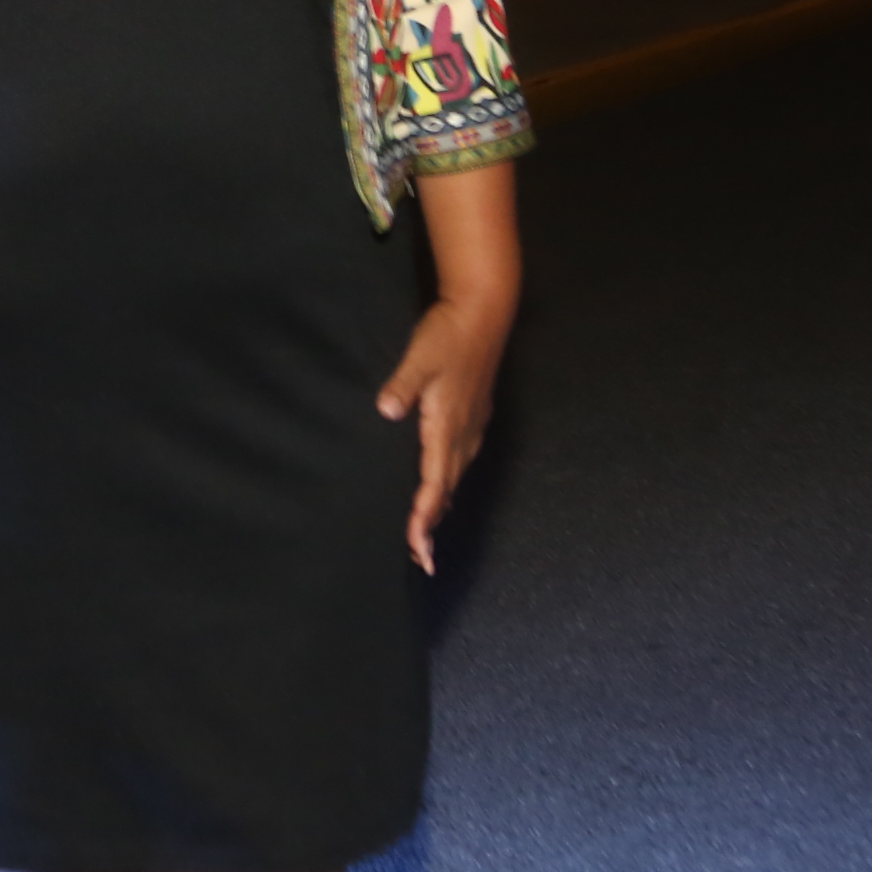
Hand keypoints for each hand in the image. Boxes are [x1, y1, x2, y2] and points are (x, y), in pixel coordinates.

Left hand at [377, 296, 510, 574]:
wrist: (484, 313)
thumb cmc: (448, 335)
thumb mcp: (419, 358)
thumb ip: (403, 385)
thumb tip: (387, 409)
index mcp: (446, 425)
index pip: (433, 484)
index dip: (423, 517)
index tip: (416, 548)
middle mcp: (463, 433)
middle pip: (446, 490)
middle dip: (432, 524)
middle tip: (420, 558)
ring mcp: (472, 425)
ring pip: (455, 476)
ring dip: (441, 505)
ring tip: (428, 532)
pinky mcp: (475, 414)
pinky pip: (461, 460)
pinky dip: (448, 482)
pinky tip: (442, 484)